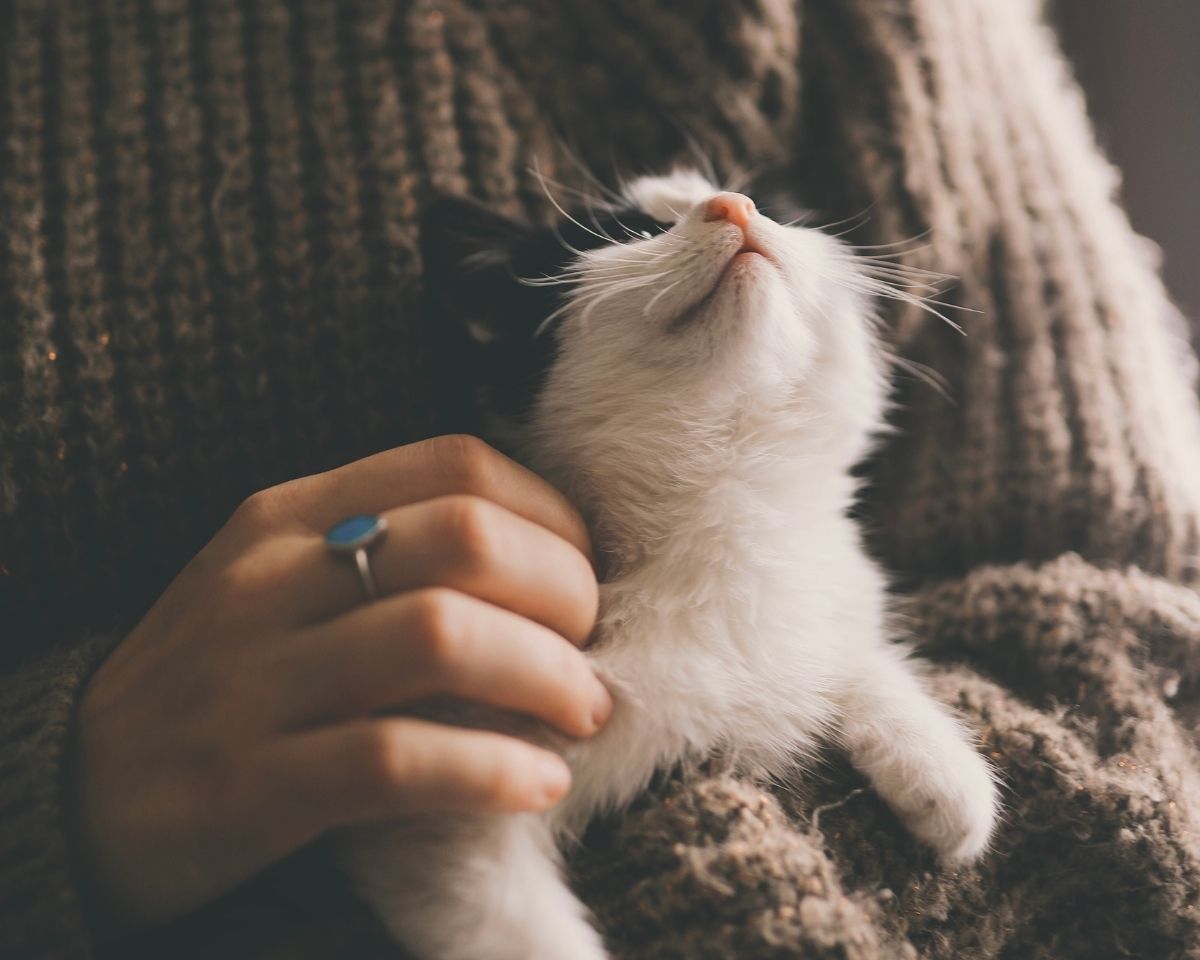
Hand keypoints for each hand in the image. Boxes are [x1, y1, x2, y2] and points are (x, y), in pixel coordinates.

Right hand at [69, 435, 607, 926]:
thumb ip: (390, 551)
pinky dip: (491, 769)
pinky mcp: (250, 782)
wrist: (81, 784)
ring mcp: (257, 678)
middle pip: (468, 541)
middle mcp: (274, 578)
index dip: (552, 516)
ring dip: (546, 677)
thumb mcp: (285, 580)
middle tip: (591, 649)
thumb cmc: (224, 673)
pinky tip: (538, 783)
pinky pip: (397, 760)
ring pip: (443, 638)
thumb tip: (547, 559)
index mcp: (291, 513)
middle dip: (566, 592)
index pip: (457, 465)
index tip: (584, 573)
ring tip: (582, 713)